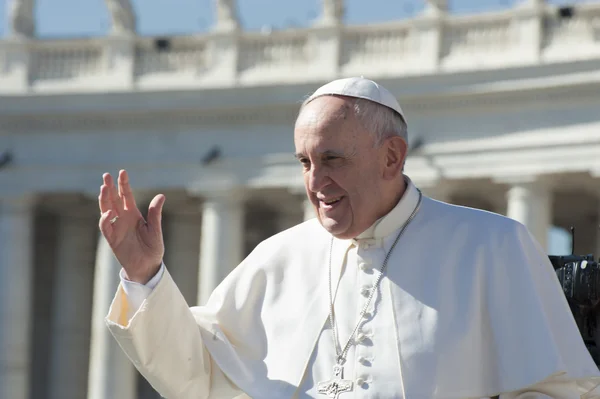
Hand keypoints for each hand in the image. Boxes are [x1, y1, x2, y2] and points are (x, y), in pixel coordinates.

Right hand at [98, 169, 165, 283]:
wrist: (148, 267)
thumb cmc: (153, 248)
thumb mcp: (156, 229)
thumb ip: (155, 214)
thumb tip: (161, 195)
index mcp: (134, 214)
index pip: (126, 196)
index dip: (123, 184)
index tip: (122, 172)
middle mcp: (123, 218)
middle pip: (114, 200)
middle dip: (110, 188)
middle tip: (106, 175)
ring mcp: (116, 228)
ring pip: (106, 209)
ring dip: (104, 199)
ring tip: (103, 187)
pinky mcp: (112, 239)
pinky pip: (105, 226)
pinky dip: (105, 219)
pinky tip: (108, 212)